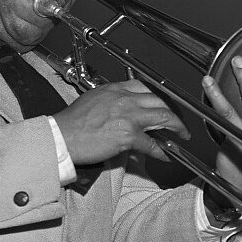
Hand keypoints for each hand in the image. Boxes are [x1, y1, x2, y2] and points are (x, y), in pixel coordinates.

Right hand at [53, 80, 189, 163]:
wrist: (60, 137)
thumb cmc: (71, 123)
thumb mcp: (93, 100)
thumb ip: (112, 101)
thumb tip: (125, 110)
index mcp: (115, 89)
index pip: (145, 86)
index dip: (159, 95)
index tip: (165, 102)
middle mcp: (125, 99)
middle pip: (160, 100)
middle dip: (172, 111)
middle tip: (177, 119)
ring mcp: (129, 116)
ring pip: (163, 117)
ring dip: (176, 127)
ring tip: (181, 134)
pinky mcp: (128, 135)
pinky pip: (152, 143)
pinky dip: (162, 150)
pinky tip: (166, 154)